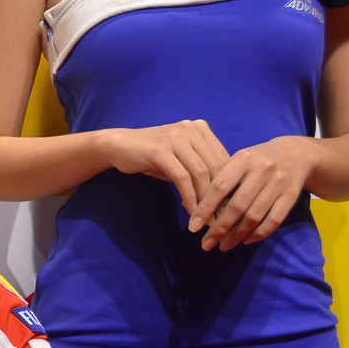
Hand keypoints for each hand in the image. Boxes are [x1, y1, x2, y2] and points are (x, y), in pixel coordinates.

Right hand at [102, 120, 230, 213]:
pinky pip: (182, 178)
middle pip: (215, 166)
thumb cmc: (152, 156)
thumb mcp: (180, 158)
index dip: (229, 185)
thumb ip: (200, 169)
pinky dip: (189, 197)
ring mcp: (176, 137)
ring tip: (206, 219)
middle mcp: (191, 129)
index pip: (223, 159)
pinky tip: (190, 212)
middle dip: (220, 196)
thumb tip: (222, 197)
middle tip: (221, 218)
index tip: (229, 207)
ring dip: (204, 200)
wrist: (119, 146)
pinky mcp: (161, 150)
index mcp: (201, 128)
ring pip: (200, 173)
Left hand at [188, 136, 315, 250]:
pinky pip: (274, 220)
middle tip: (206, 244)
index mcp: (243, 159)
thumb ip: (220, 181)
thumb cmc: (256, 161)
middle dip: (219, 229)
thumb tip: (195, 210)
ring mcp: (278, 183)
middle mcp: (262, 170)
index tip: (193, 227)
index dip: (205, 209)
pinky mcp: (291, 195)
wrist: (295, 153)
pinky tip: (246, 240)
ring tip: (223, 246)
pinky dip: (259, 233)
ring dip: (236, 235)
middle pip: (237, 206)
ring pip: (254, 216)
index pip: (219, 188)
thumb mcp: (237, 162)